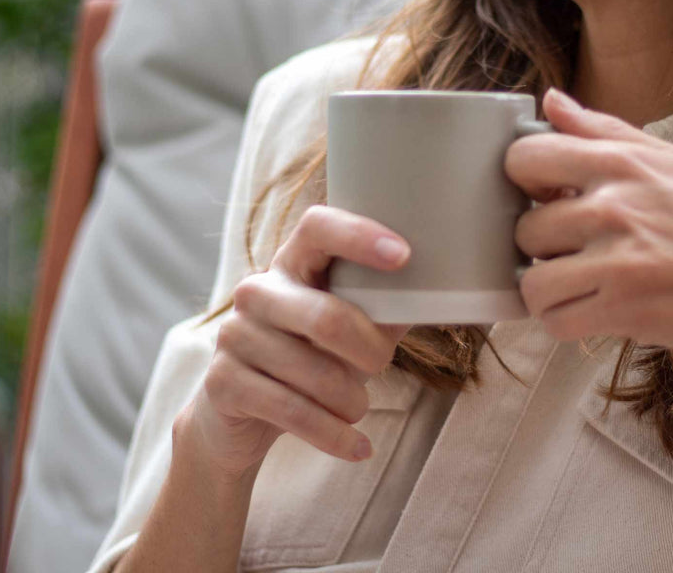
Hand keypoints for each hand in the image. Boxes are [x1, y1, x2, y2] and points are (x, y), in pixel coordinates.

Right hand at [182, 205, 413, 480]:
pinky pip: (289, 410)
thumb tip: (449, 290)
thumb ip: (389, 304)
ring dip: (350, 400)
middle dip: (367, 350)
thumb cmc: (315, 354)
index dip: (360, 237)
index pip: (319, 226)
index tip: (404, 255)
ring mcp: (235, 334)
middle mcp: (258, 290)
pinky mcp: (223, 382)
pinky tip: (358, 447)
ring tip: (360, 408)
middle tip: (382, 367)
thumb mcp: (354, 324)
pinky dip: (333, 435)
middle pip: (324, 316)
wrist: (241, 413)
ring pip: (310, 371)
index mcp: (293, 260)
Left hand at [504, 88, 672, 377]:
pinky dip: (567, 323)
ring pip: (532, 279)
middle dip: (543, 243)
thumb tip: (550, 101)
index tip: (549, 196)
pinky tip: (596, 313)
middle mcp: (615, 206)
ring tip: (585, 286)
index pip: (525, 155)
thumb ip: (607, 131)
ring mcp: (618, 260)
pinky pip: (554, 321)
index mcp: (626, 162)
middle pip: (523, 224)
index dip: (527, 180)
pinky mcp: (624, 311)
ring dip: (551, 289)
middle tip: (577, 250)